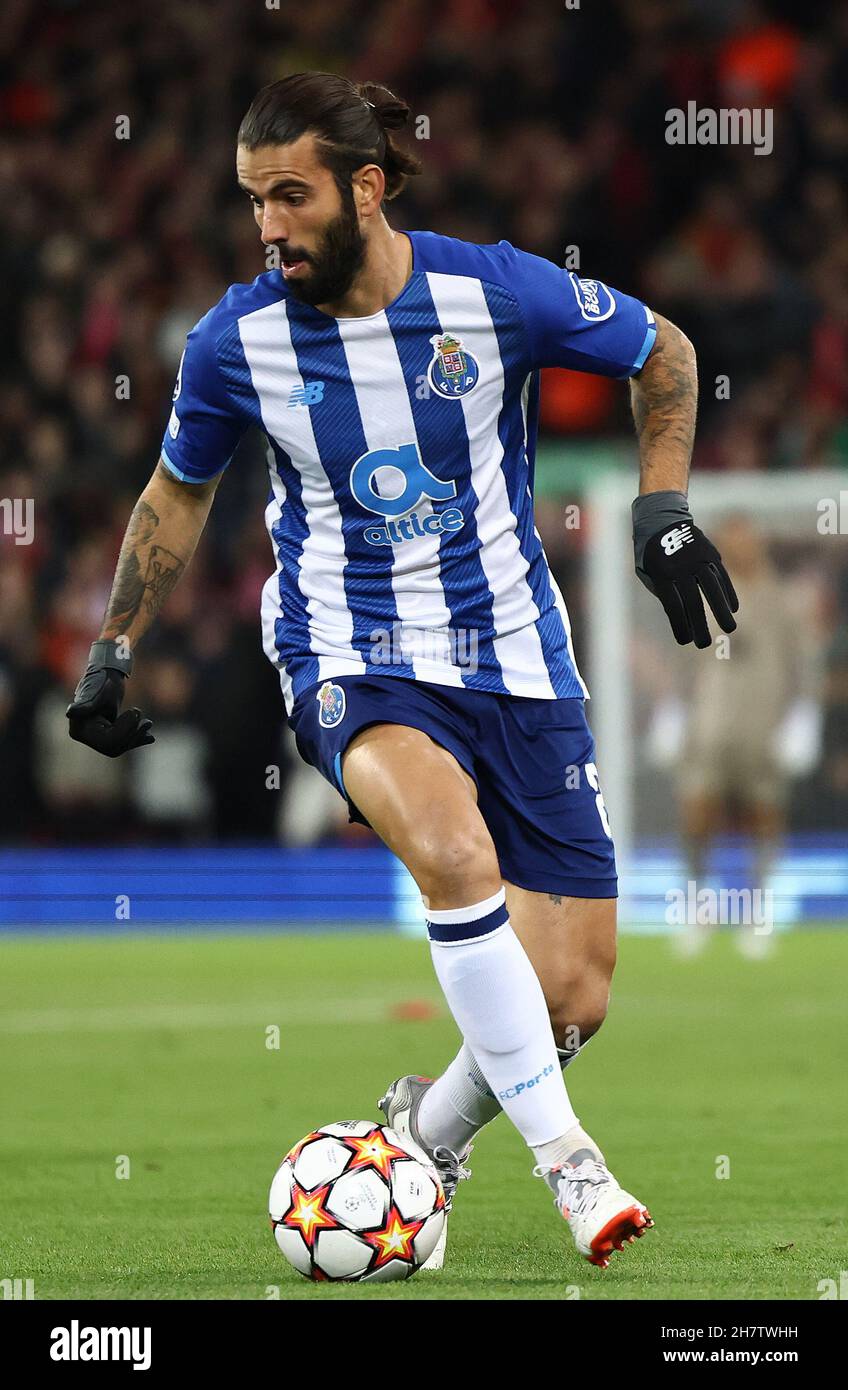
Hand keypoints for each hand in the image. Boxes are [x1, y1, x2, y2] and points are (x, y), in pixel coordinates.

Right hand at [66, 640, 154, 756]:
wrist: (108, 674)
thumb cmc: (102, 680)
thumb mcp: (97, 694)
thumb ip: (85, 706)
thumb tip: (70, 713)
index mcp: (78, 729)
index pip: (107, 742)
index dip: (125, 730)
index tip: (136, 711)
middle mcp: (84, 736)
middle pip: (114, 746)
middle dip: (133, 734)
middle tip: (148, 721)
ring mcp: (95, 737)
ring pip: (120, 746)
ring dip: (137, 736)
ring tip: (149, 723)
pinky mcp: (106, 734)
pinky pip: (122, 742)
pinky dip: (136, 739)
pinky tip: (149, 737)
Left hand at [633, 492, 738, 648]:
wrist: (662, 519)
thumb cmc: (650, 554)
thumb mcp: (647, 573)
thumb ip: (662, 593)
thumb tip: (681, 615)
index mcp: (661, 574)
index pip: (673, 605)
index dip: (680, 625)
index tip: (685, 642)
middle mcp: (681, 567)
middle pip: (693, 600)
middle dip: (700, 624)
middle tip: (704, 644)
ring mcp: (698, 559)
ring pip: (713, 588)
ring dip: (721, 610)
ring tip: (730, 629)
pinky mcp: (710, 553)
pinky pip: (721, 575)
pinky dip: (728, 592)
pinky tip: (733, 609)